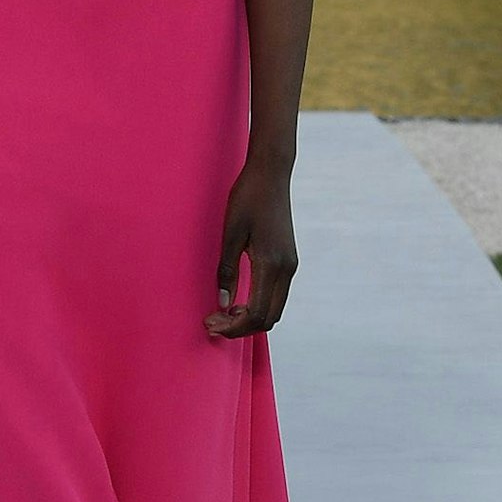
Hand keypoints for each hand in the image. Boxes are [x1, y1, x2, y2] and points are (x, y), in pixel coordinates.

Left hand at [205, 154, 297, 339]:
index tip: (211, 324)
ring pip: (274, 309)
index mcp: (271, 264)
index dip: (233, 327)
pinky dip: (259, 305)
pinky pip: (276, 295)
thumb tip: (223, 304)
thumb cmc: (247, 198)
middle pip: (268, 318)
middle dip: (241, 328)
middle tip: (214, 323)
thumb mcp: (230, 233)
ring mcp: (291, 265)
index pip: (256, 314)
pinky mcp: (289, 260)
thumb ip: (227, 271)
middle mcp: (286, 269)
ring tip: (223, 313)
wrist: (271, 174)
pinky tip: (238, 299)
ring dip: (251, 317)